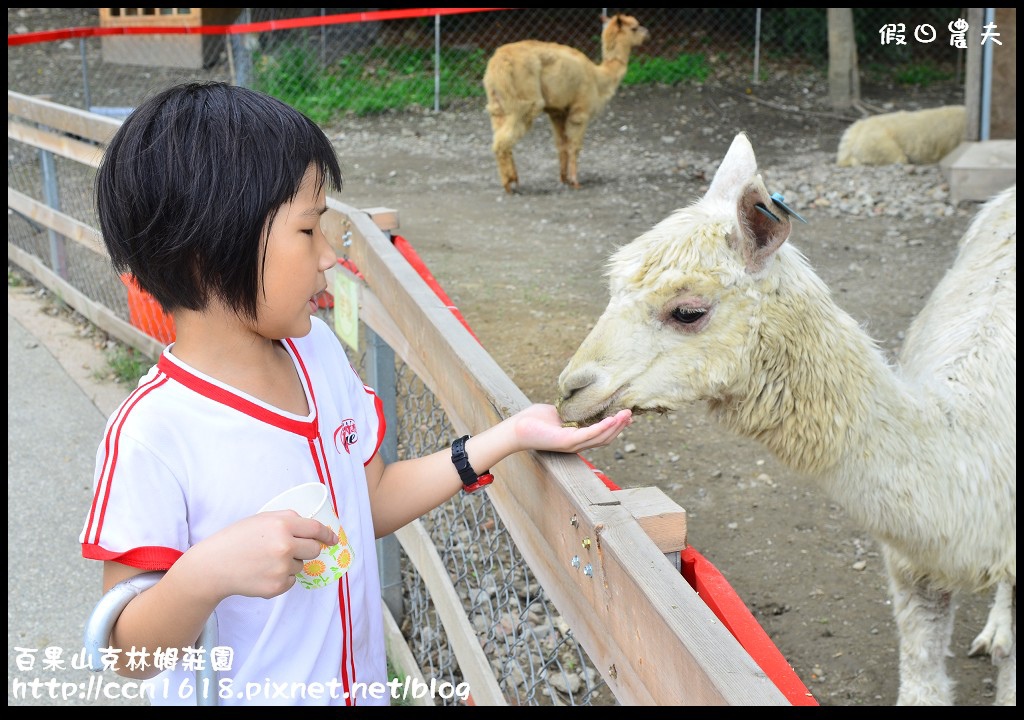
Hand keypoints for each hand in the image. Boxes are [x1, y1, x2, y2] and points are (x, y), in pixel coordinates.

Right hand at [188, 511, 338, 599]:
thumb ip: (288, 520)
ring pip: (302, 566)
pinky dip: (282, 578)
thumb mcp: (262, 519)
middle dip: (308, 549)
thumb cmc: (237, 539)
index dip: (327, 534)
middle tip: (289, 549)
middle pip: (315, 549)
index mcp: (282, 524)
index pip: (316, 529)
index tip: (333, 539)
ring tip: (266, 560)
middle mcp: (285, 545)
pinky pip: (292, 581)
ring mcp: (282, 568)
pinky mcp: (277, 586)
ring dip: (291, 563)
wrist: (214, 566)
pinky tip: (263, 573)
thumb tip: (314, 528)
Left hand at [509, 403, 631, 453]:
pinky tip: (613, 419)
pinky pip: (590, 434)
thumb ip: (571, 410)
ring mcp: (573, 444)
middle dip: (620, 426)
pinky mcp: (568, 441)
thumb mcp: (558, 413)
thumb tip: (580, 400)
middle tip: (632, 414)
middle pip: (606, 437)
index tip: (626, 416)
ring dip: (616, 426)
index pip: (601, 435)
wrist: (516, 429)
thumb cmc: (533, 421)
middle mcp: (577, 444)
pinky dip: (603, 427)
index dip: (615, 427)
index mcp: (576, 438)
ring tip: (628, 414)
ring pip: (602, 437)